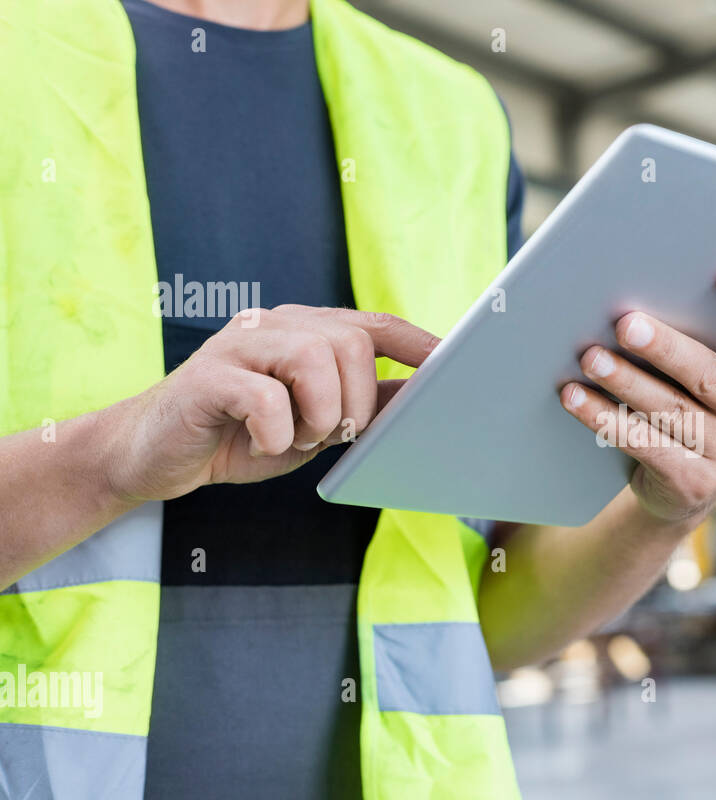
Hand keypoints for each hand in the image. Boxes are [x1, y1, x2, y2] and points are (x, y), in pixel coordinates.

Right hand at [103, 305, 437, 501]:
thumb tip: (427, 396)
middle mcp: (275, 325)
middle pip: (351, 342)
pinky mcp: (207, 376)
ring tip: (294, 438)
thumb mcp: (318, 423)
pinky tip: (264, 443)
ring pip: (314, 359)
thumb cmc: (245, 436)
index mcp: (307, 331)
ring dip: (318, 414)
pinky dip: (276, 432)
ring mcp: (238, 344)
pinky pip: (265, 398)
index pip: (375, 324)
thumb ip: (366, 405)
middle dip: (355, 401)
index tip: (454, 365)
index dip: (418, 343)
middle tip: (328, 434)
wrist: (157, 455)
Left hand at [560, 273, 715, 524]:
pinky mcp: (694, 483)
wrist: (690, 482)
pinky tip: (575, 396)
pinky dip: (603, 417)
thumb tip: (644, 288)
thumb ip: (707, 336)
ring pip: (670, 410)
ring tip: (590, 357)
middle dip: (666, 348)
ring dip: (625, 381)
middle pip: (710, 377)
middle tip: (626, 323)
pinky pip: (642, 444)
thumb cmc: (698, 399)